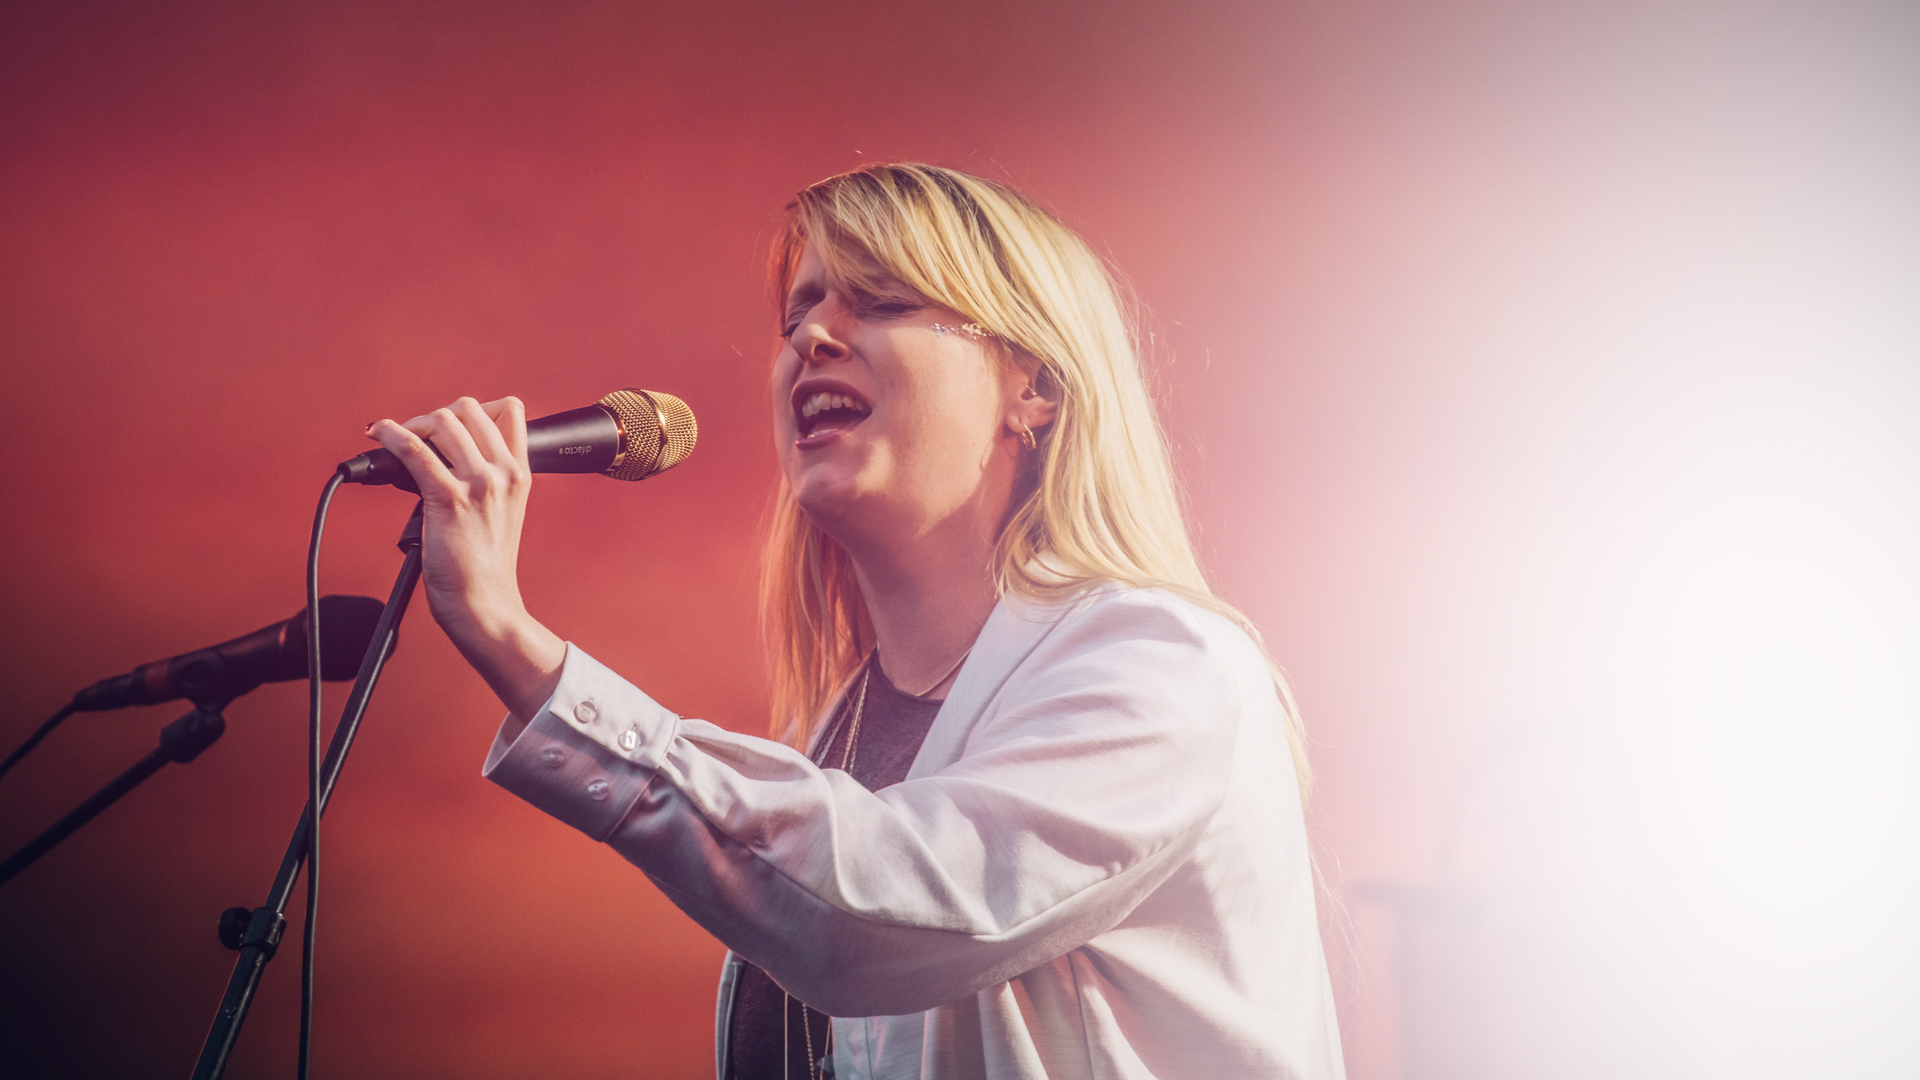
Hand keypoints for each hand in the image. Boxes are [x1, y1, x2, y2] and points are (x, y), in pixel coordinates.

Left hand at [368, 397, 565, 720]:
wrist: (484, 605)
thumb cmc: (485, 568)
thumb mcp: (504, 513)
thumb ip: (489, 481)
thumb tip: (448, 455)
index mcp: (520, 474)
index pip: (510, 410)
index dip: (477, 408)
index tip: (450, 424)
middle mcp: (504, 473)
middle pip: (470, 408)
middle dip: (437, 415)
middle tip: (417, 435)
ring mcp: (479, 484)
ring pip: (443, 421)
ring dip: (413, 423)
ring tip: (396, 439)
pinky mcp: (449, 498)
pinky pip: (415, 450)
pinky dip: (392, 435)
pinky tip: (381, 435)